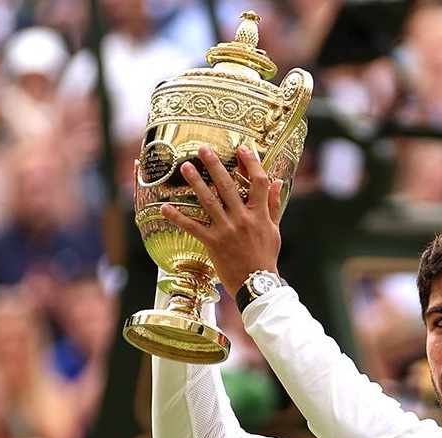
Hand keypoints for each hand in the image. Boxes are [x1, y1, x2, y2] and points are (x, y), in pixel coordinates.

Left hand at [160, 144, 282, 295]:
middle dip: (215, 165)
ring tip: (185, 167)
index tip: (241, 149)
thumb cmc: (266, 256)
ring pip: (209, 201)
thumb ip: (273, 205)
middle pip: (228, 186)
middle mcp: (243, 218)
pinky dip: (177, 217)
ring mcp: (226, 230)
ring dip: (196, 182)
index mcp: (260, 214)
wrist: (256, 283)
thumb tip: (277, 182)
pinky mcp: (213, 242)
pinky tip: (164, 207)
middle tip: (204, 149)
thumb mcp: (274, 229)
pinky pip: (192, 227)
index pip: (258, 182)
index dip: (251, 163)